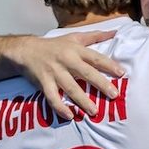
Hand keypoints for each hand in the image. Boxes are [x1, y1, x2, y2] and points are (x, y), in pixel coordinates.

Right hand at [3, 31, 124, 118]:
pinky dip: (60, 107)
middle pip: (86, 73)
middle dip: (100, 84)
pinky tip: (69, 116)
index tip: (122, 73)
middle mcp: (67, 61)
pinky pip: (52, 97)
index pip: (95, 58)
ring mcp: (55, 73)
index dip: (109, 65)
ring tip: (94, 111)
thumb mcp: (74, 37)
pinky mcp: (44, 83)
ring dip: (83, 100)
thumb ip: (95, 36)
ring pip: (71, 88)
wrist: (26, 50)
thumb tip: (115, 32)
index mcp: (76, 50)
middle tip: (114, 95)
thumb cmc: (54, 45)